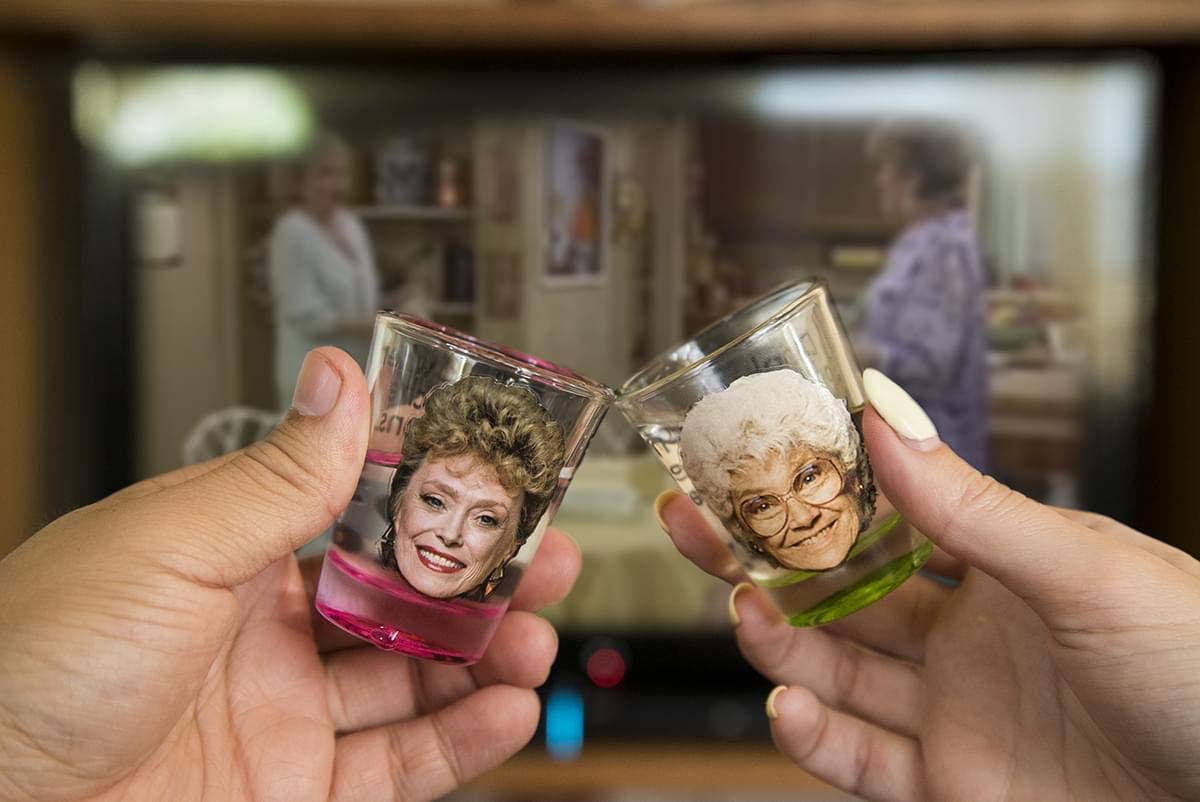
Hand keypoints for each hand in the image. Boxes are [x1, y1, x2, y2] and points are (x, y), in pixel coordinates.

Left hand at [0, 348, 579, 801]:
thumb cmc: (26, 663)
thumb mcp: (167, 546)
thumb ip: (275, 476)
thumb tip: (340, 378)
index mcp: (227, 553)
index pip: (358, 513)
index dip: (434, 500)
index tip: (497, 483)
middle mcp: (261, 631)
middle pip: (399, 599)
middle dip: (478, 581)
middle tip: (544, 562)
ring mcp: (280, 715)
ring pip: (413, 682)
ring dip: (484, 659)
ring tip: (536, 640)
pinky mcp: (292, 792)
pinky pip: (397, 766)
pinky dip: (460, 742)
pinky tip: (503, 711)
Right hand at [658, 395, 1199, 799]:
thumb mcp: (1088, 572)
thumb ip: (974, 508)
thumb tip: (888, 416)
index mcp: (1000, 563)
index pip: (882, 515)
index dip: (812, 490)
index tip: (749, 459)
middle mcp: (964, 635)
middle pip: (837, 591)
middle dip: (761, 558)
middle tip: (693, 522)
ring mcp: (954, 711)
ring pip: (834, 672)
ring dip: (777, 645)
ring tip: (743, 616)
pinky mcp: (951, 784)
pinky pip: (863, 761)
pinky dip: (814, 739)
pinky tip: (787, 709)